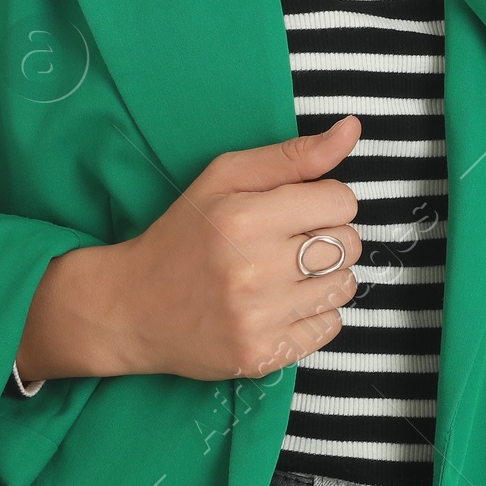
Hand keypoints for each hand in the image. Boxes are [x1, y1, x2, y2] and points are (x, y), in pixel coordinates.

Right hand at [19, 117, 366, 382]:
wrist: (132, 306)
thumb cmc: (184, 232)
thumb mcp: (225, 177)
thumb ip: (294, 155)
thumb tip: (353, 129)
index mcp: (246, 217)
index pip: (342, 202)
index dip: (325, 200)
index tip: (297, 208)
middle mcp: (255, 270)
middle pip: (349, 244)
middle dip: (327, 236)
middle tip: (289, 241)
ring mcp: (259, 319)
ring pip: (345, 286)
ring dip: (325, 276)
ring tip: (286, 273)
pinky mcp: (262, 356)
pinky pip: (330, 327)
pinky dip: (315, 314)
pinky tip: (281, 304)